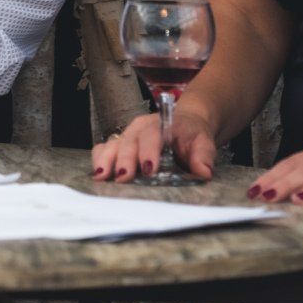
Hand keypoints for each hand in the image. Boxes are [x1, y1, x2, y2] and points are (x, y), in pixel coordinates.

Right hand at [90, 98, 217, 183]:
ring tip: (101, 177)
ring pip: (112, 145)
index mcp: (160, 125)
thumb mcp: (203, 142)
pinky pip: (103, 149)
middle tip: (122, 177)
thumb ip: (203, 156)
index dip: (148, 152)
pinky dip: (99, 160)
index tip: (148, 169)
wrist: (185, 124)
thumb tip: (204, 171)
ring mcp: (127, 136)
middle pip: (129, 141)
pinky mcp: (119, 145)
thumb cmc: (192, 135)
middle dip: (124, 160)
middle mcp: (139, 128)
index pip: (152, 135)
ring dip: (106, 160)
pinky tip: (98, 175)